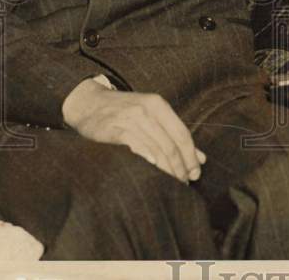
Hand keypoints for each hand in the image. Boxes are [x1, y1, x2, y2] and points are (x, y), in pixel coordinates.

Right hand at [62, 79, 205, 182]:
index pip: (182, 134)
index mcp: (159, 105)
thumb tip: (201, 159)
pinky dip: (148, 158)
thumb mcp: (150, 116)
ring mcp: (130, 119)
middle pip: (171, 144)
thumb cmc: (123, 112)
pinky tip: (153, 169)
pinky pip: (136, 146)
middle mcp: (147, 110)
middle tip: (184, 184)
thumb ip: (174, 135)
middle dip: (180, 167)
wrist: (88, 103)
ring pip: (157, 148)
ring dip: (167, 169)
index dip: (191, 156)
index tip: (195, 174)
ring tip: (171, 184)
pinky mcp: (114, 129)